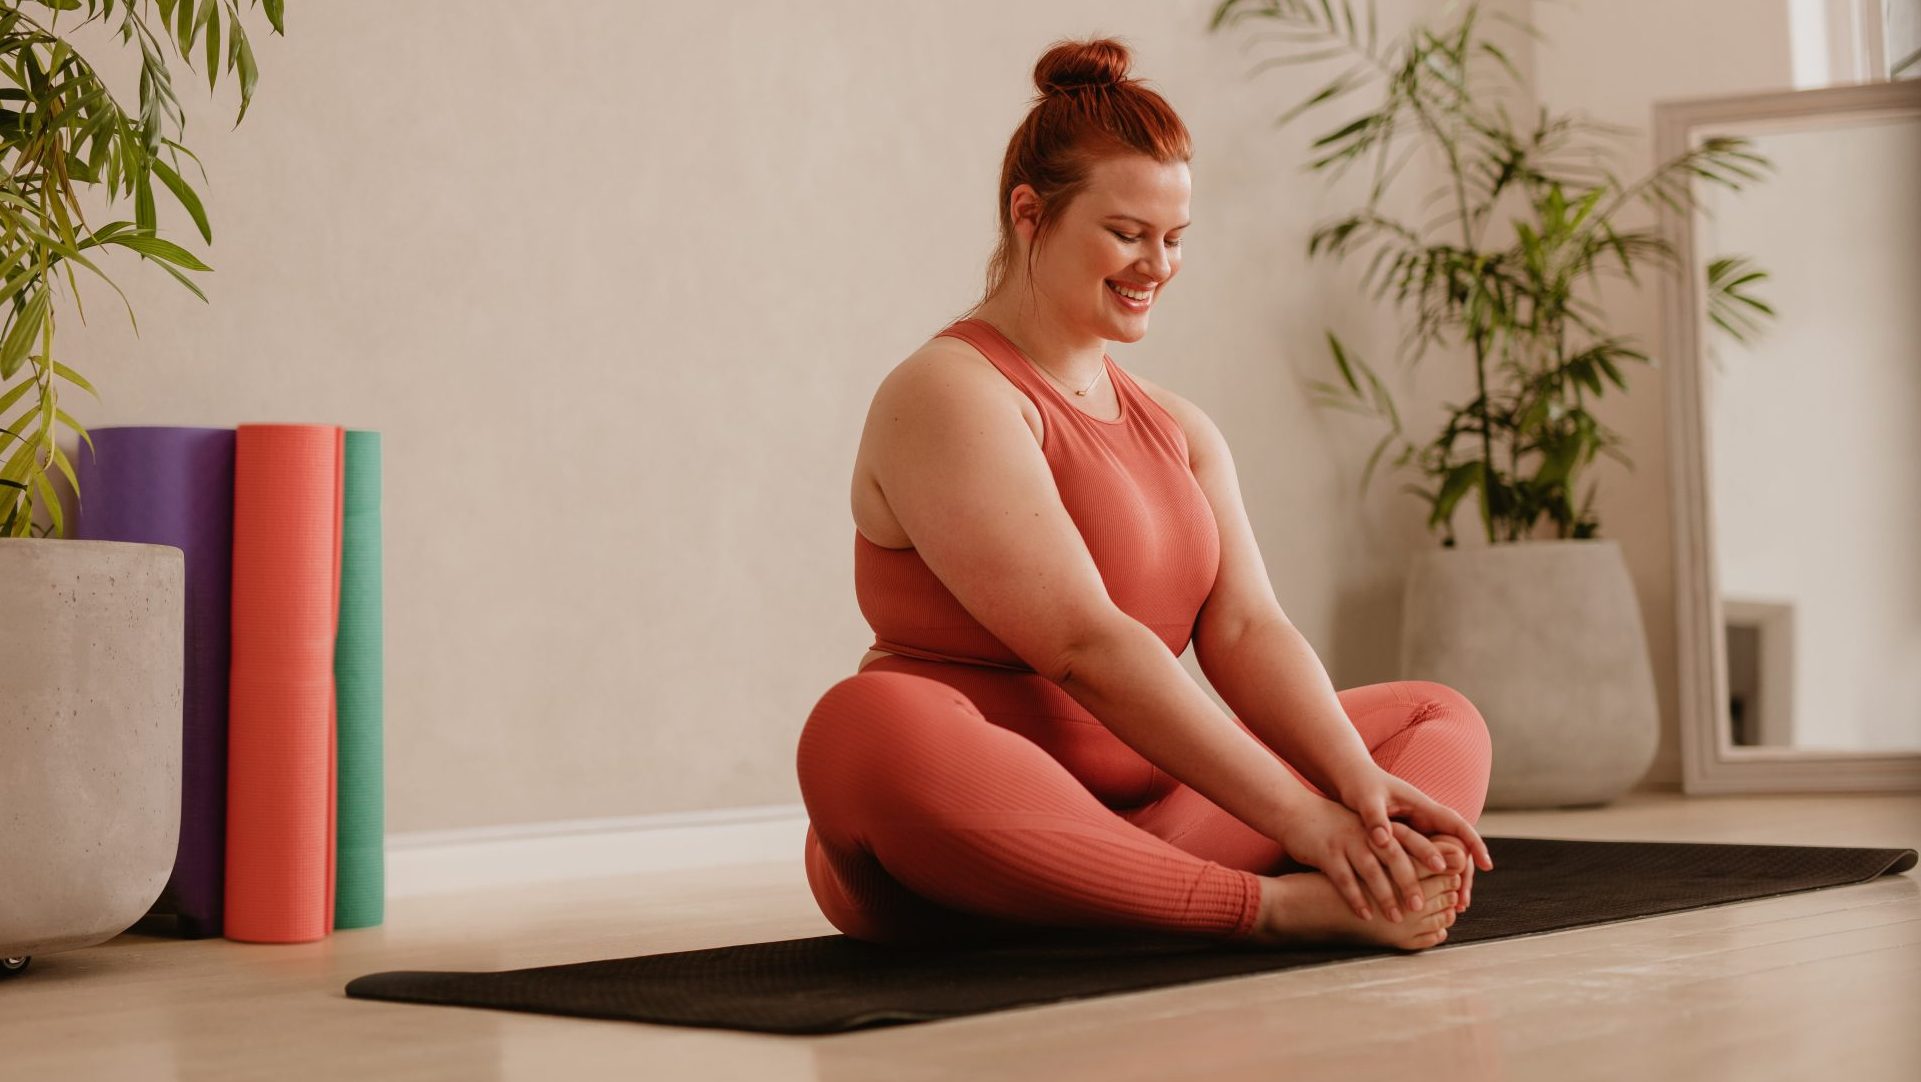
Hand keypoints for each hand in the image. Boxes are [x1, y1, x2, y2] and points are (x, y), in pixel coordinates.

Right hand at [1273, 792, 1437, 923]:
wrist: (1296, 811)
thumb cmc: (1335, 826)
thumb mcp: (1364, 828)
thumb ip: (1389, 842)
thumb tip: (1417, 865)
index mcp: (1379, 826)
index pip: (1411, 839)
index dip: (1430, 855)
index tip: (1450, 873)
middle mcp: (1366, 833)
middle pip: (1395, 857)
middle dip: (1410, 882)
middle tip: (1422, 906)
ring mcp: (1346, 842)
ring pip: (1370, 870)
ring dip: (1385, 895)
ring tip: (1397, 917)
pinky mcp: (1326, 853)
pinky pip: (1343, 878)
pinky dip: (1355, 898)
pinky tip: (1365, 915)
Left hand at [1335, 765, 1492, 911]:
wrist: (1350, 780)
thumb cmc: (1359, 786)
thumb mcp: (1366, 800)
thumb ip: (1375, 819)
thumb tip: (1383, 840)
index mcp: (1423, 807)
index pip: (1458, 826)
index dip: (1474, 845)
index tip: (1487, 865)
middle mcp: (1426, 819)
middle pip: (1457, 848)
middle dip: (1464, 875)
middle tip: (1462, 904)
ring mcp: (1419, 830)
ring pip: (1444, 857)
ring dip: (1451, 881)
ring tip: (1454, 910)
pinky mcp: (1408, 840)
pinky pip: (1427, 861)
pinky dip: (1433, 880)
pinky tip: (1431, 900)